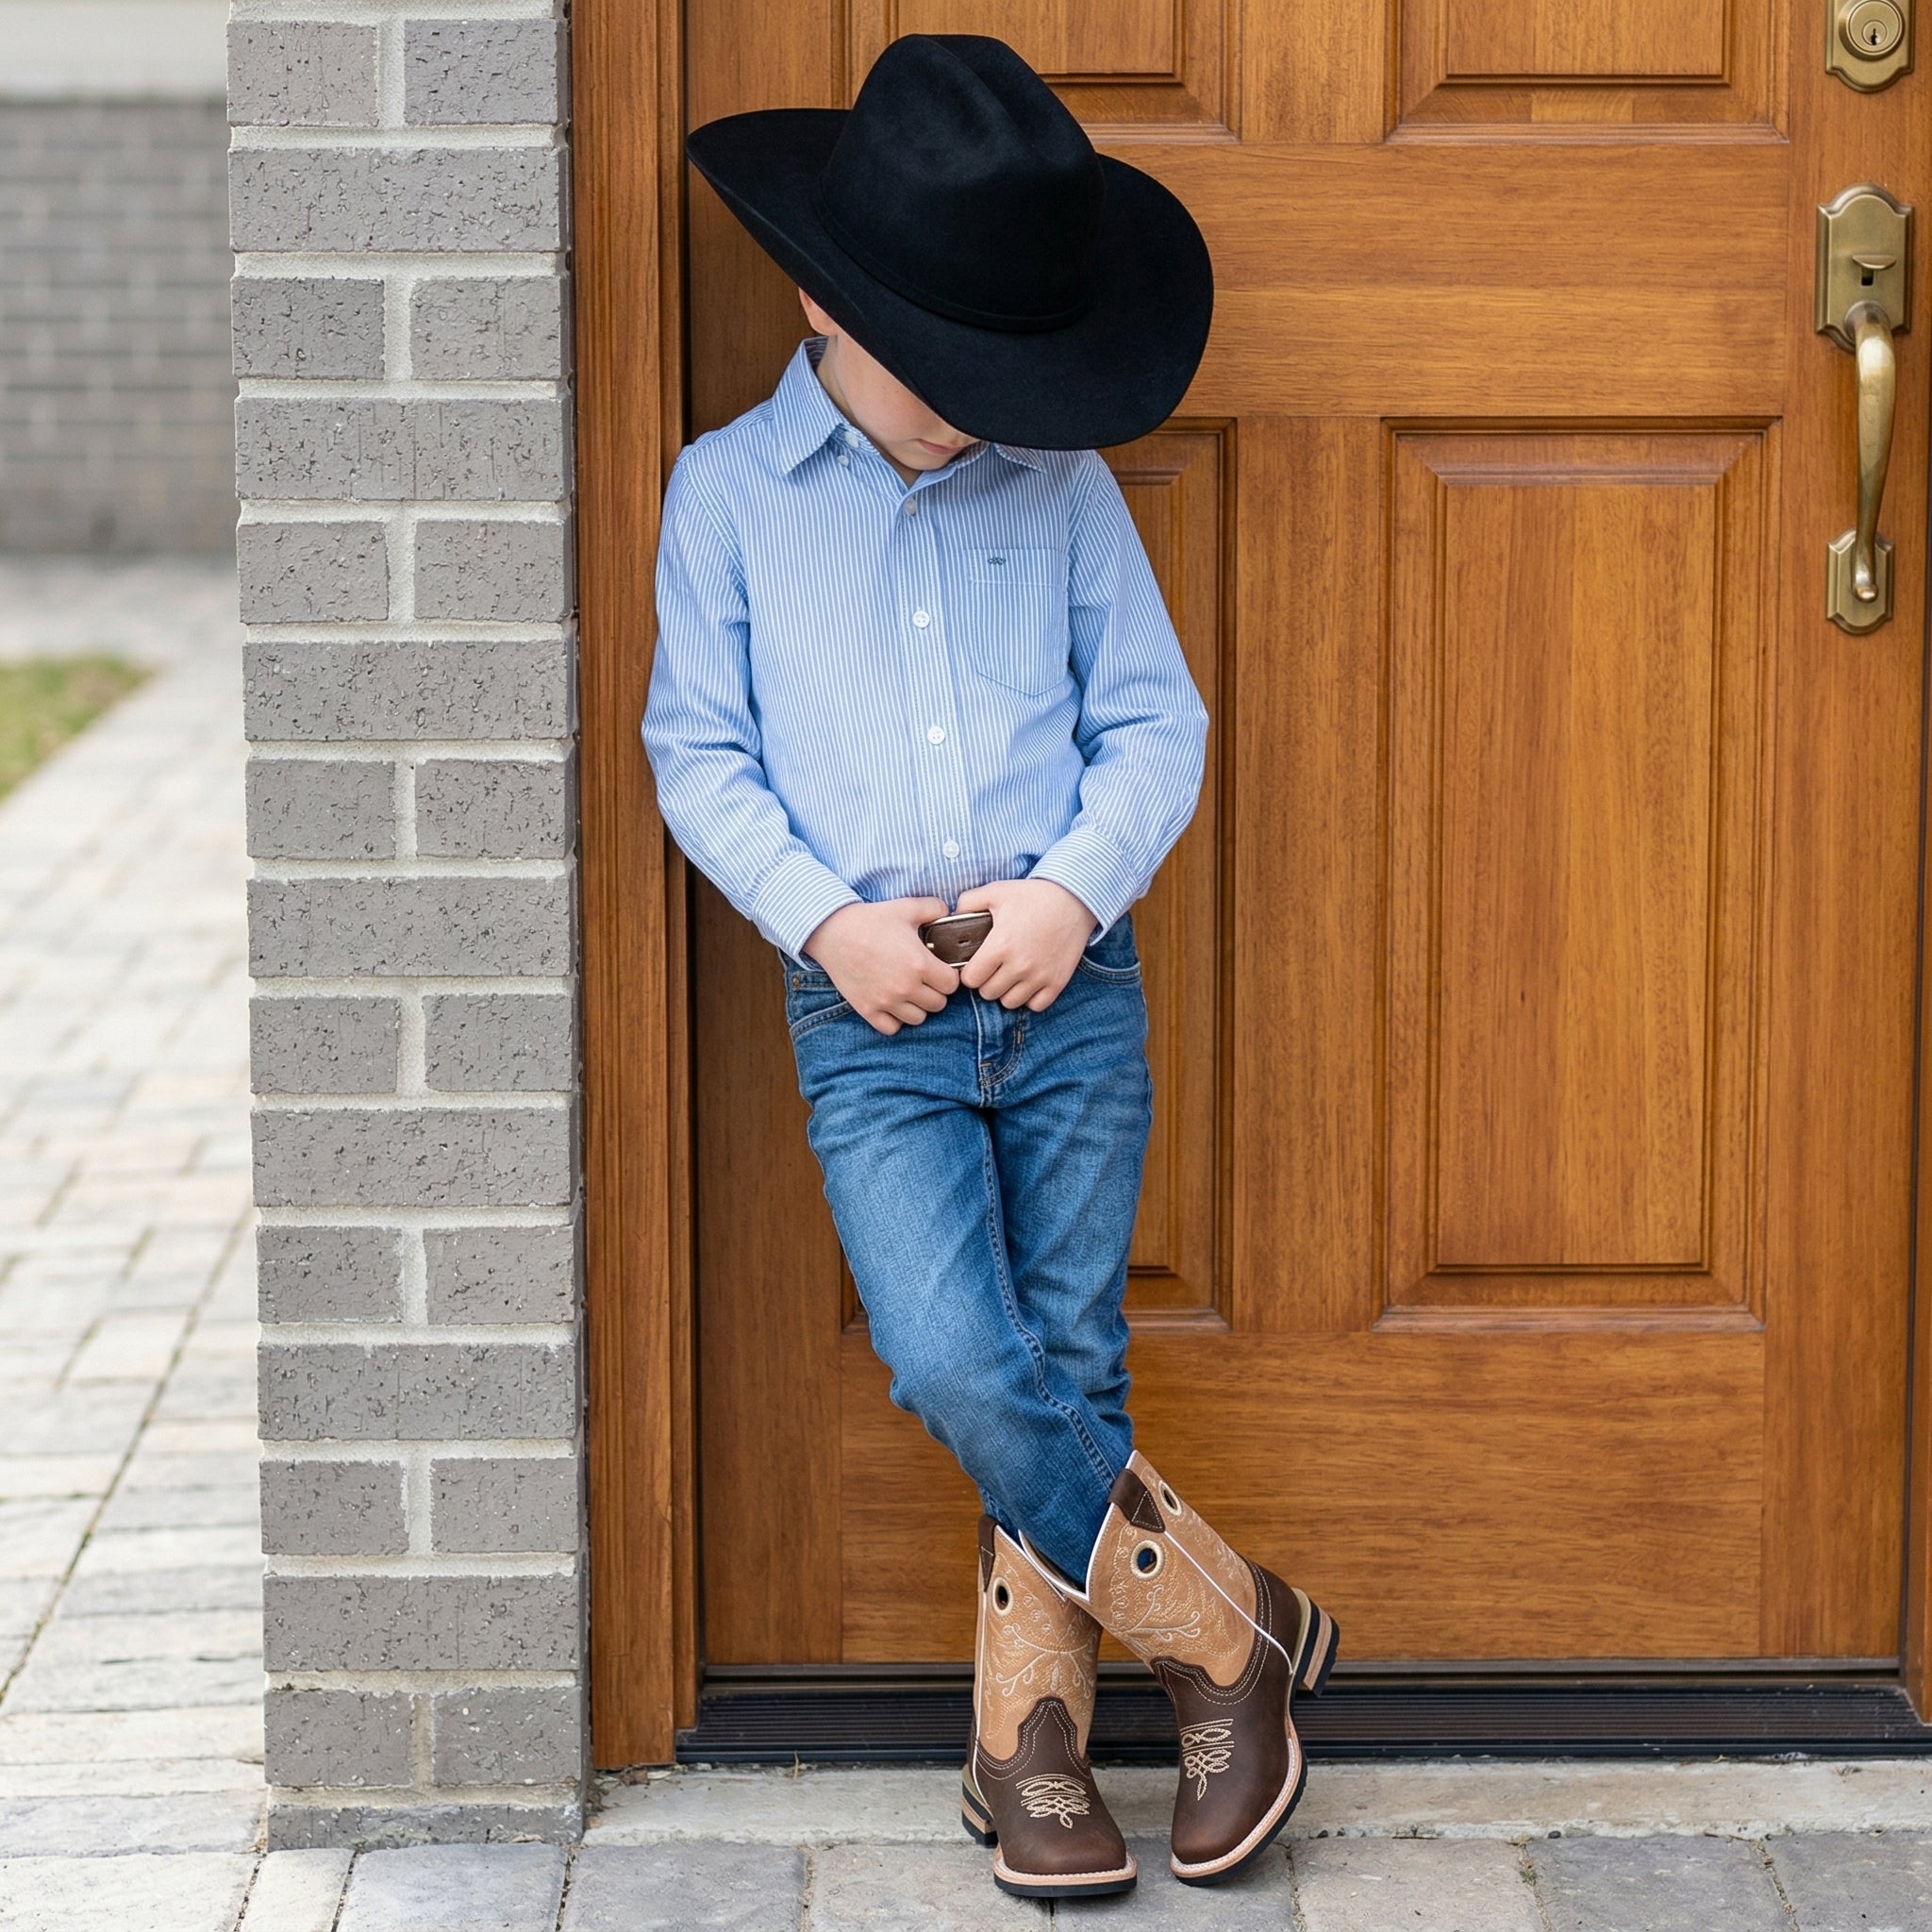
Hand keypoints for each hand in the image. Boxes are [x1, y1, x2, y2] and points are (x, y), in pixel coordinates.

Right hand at [803, 897, 959, 1034]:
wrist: (833, 931)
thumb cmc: (871, 919)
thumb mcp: (907, 907)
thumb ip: (935, 908)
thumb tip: (949, 914)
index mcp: (920, 964)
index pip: (951, 985)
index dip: (948, 976)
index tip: (940, 969)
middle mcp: (905, 987)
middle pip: (938, 1004)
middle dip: (935, 991)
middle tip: (925, 979)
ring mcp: (886, 1001)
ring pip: (918, 1019)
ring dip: (917, 1006)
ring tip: (909, 991)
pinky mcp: (867, 1009)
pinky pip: (892, 1028)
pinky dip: (895, 1019)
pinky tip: (892, 1003)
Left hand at [955, 879, 1096, 1011]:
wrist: (1074, 900)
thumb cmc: (1033, 895)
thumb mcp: (996, 891)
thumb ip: (968, 902)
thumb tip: (953, 916)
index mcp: (999, 946)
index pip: (970, 979)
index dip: (969, 973)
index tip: (975, 965)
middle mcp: (1018, 966)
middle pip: (988, 993)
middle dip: (986, 982)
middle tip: (992, 969)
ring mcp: (1039, 976)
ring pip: (1009, 1002)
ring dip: (1006, 991)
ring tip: (1009, 975)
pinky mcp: (1057, 982)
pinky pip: (1035, 1006)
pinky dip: (1030, 998)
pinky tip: (1028, 982)